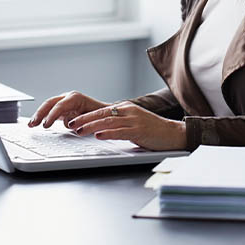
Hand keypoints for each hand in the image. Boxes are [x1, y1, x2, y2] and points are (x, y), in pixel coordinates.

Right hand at [28, 91, 109, 128]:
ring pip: (48, 106)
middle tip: (33, 124)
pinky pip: (51, 111)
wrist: (106, 112)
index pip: (60, 106)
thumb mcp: (93, 117)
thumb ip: (82, 120)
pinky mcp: (63, 109)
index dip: (51, 116)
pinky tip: (37, 123)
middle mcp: (68, 98)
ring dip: (39, 115)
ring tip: (31, 124)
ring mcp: (65, 102)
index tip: (46, 125)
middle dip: (40, 113)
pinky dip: (43, 117)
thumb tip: (71, 124)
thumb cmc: (101, 114)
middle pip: (50, 103)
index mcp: (75, 98)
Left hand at [67, 101, 186, 151]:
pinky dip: (107, 133)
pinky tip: (98, 135)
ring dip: (91, 127)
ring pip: (108, 122)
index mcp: (127, 108)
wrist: (173, 133)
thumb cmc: (154, 131)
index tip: (74, 120)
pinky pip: (120, 131)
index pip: (102, 110)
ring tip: (79, 131)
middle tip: (71, 124)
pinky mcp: (139, 131)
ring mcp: (134, 121)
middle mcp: (129, 111)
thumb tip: (101, 130)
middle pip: (102, 114)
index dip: (86, 115)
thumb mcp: (134, 123)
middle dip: (84, 119)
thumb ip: (120, 124)